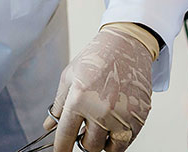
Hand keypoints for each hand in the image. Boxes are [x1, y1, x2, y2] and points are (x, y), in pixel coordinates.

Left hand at [45, 28, 152, 151]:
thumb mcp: (70, 76)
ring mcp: (122, 116)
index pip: (65, 136)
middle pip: (89, 146)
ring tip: (101, 123)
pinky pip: (126, 141)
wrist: (127, 45)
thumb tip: (48, 126)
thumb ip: (58, 105)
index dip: (61, 148)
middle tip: (85, 127)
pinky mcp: (139, 118)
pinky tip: (114, 121)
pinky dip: (118, 137)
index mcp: (79, 99)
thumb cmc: (96, 58)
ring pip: (108, 148)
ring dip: (102, 140)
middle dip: (84, 140)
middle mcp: (101, 110)